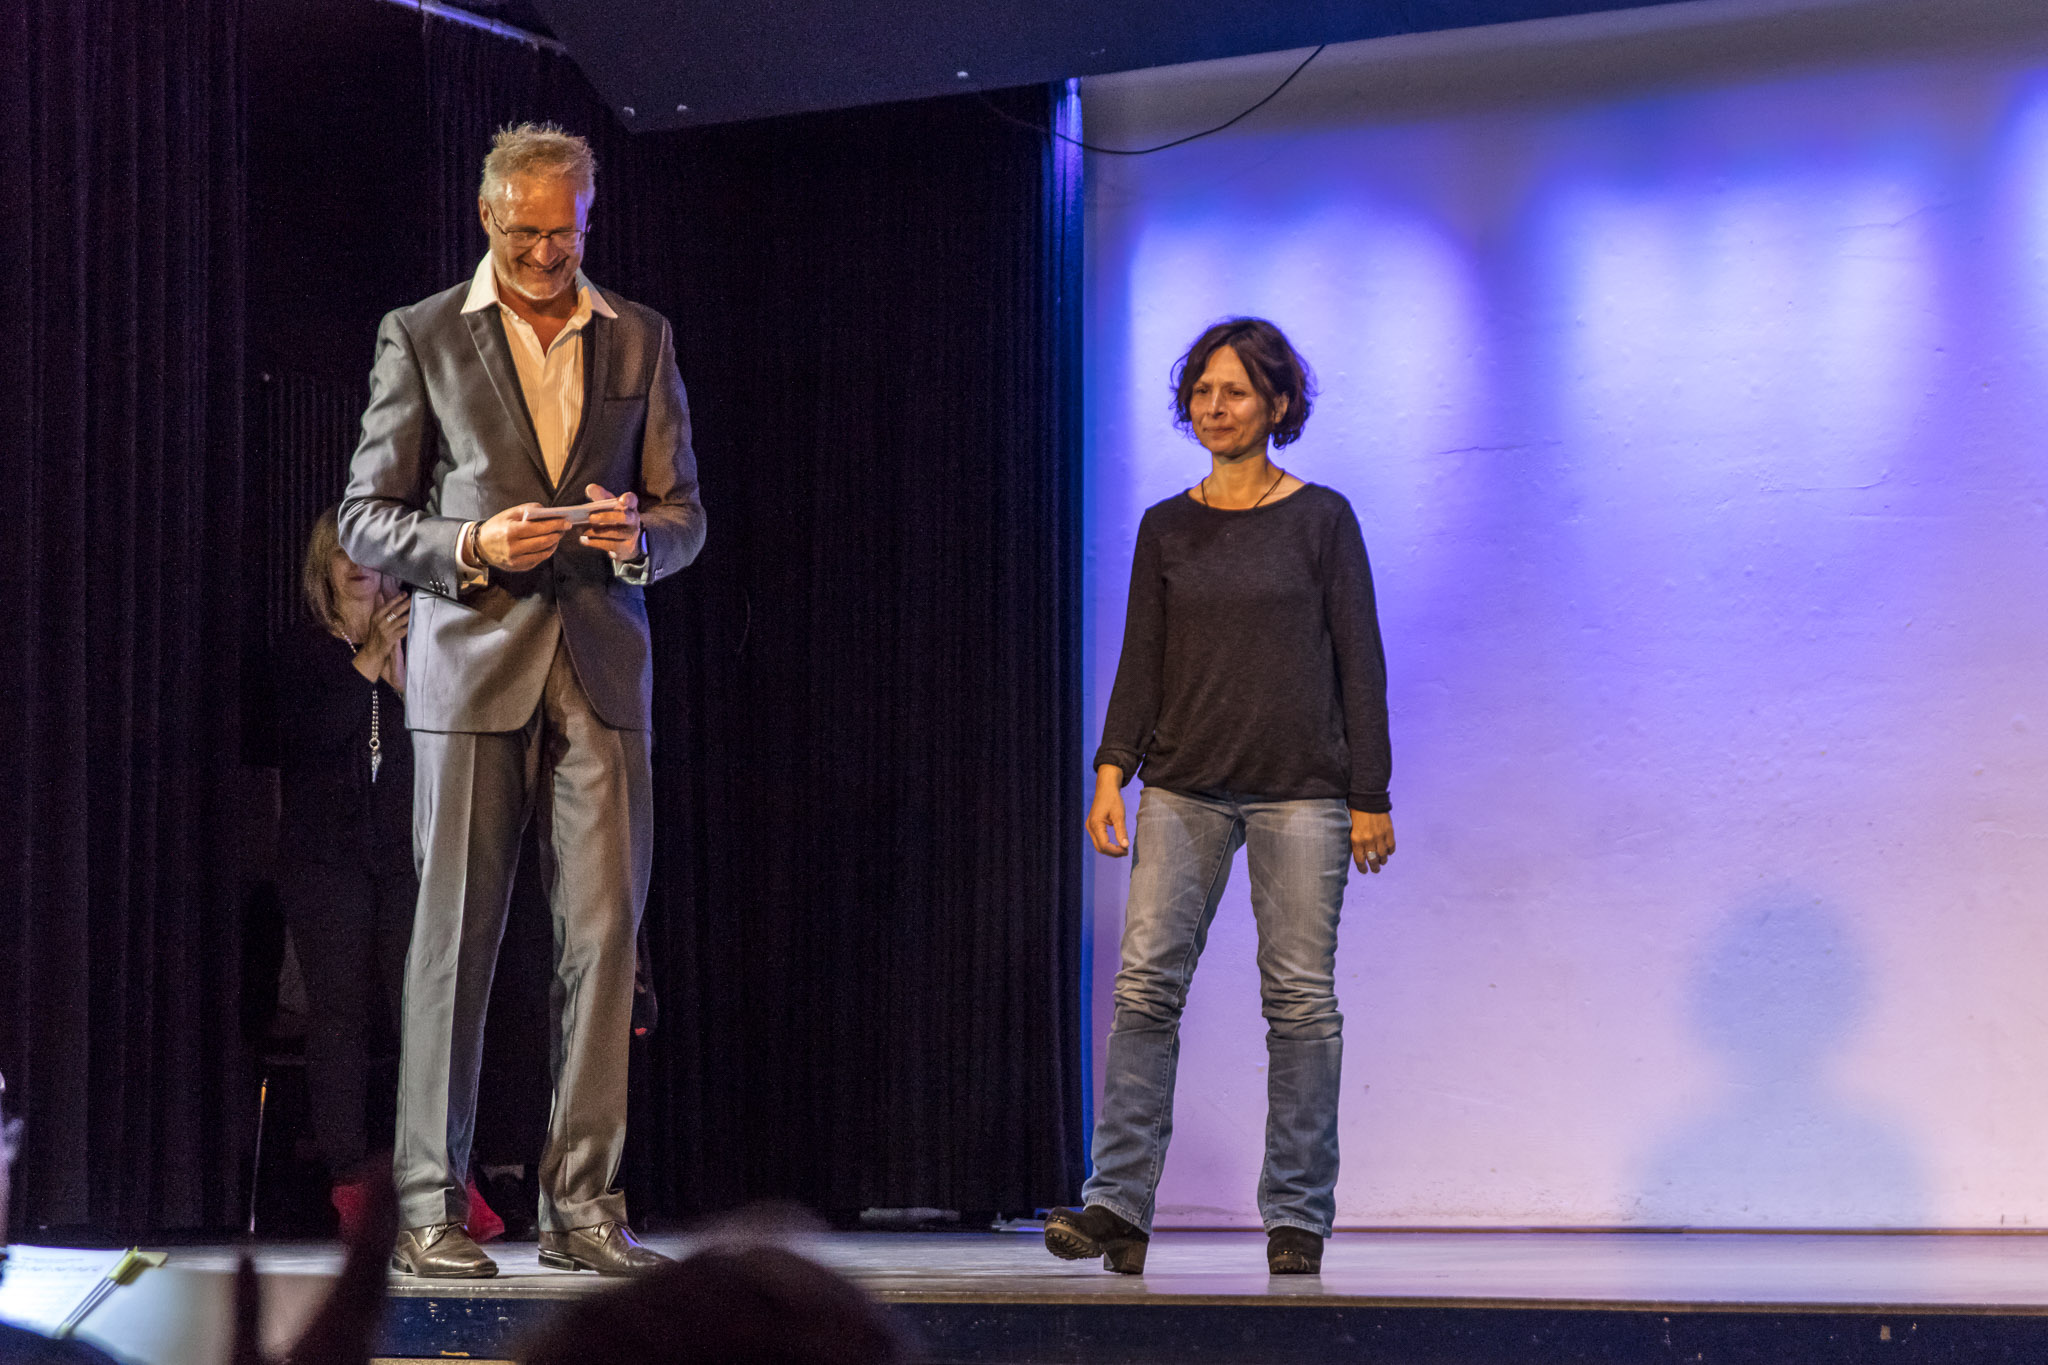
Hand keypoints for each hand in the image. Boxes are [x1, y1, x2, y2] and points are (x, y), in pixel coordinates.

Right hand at [232, 1163, 395, 1364]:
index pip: (361, 1254)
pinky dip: (372, 1265)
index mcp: (333, 1326)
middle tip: (382, 1169)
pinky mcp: (360, 1350)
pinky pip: (375, 1297)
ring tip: (379, 1198)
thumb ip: (244, 1308)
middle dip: (382, 1211)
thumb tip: (243, 1254)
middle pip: (379, 1259)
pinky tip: (366, 1256)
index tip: (379, 1169)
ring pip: (382, 1278)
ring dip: (381, 1236)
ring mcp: (364, 1341)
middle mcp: (359, 1330)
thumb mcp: (243, 1360)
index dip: (373, 1208)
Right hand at [351, 596, 408, 685]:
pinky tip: (415, 622)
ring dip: (410, 614)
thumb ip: (380, 608)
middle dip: (406, 604)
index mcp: (376, 616)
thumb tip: (380, 594)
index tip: (405, 593)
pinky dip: (409, 626)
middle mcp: (380, 622)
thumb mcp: (375, 619)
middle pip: (396, 611)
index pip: (388, 604)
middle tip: (413, 599)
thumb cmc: (376, 633)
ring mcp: (386, 630)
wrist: (373, 650)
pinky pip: (403, 630)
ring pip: (401, 620)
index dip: (397, 598)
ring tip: (417, 609)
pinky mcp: (391, 638)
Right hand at [477, 503, 569, 571]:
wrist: (480, 546)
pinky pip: (538, 560)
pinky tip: (549, 544)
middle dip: (557, 534)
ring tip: (558, 535)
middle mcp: (513, 548)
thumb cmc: (496, 527)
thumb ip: (528, 510)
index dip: (555, 525)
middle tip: (565, 528)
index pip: (538, 528)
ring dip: (554, 543)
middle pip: (543, 542)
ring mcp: (516, 560)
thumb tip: (547, 511)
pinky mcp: (518, 567)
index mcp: (510, 532)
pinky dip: (546, 552)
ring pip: (543, 553)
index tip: (566, 521)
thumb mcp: (508, 514)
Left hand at [578, 482, 641, 561]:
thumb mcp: (608, 505)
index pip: (632, 500)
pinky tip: (584, 540)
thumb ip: (599, 495)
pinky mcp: (626, 548)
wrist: (624, 541)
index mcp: (629, 506)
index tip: (622, 500)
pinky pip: (610, 545)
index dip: (628, 499)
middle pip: (623, 517)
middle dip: (606, 517)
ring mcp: (631, 535)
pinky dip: (595, 543)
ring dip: (597, 532)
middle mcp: (634, 520)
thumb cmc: (613, 517)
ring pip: (615, 533)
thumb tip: (590, 488)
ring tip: (582, 530)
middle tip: (590, 517)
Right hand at [1086, 765, 1129, 856]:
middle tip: (1126, 851)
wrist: (1105, 788)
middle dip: (1113, 852)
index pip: (1104, 845)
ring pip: (1098, 845)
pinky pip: (1098, 840)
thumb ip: (1121, 831)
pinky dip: (1107, 844)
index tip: (1127, 850)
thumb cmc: (1113, 799)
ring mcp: (1089, 827)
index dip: (1116, 851)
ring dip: (1110, 849)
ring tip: (1123, 848)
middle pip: (1100, 848)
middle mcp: (1090, 827)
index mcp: (1095, 824)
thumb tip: (1126, 846)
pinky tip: (1117, 843)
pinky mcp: (1092, 826)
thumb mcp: (1119, 815)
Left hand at [1351, 810, 1393, 873]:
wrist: (1368, 799)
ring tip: (1382, 861)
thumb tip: (1358, 854)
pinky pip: (1391, 847)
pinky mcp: (1389, 832)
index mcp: (1356, 840)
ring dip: (1383, 860)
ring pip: (1383, 856)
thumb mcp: (1350, 828)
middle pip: (1373, 861)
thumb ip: (1354, 841)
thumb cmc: (1355, 813)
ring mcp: (1380, 837)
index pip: (1360, 860)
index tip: (1364, 871)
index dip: (1363, 868)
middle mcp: (1368, 841)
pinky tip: (1388, 852)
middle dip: (1374, 868)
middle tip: (1375, 870)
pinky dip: (1390, 851)